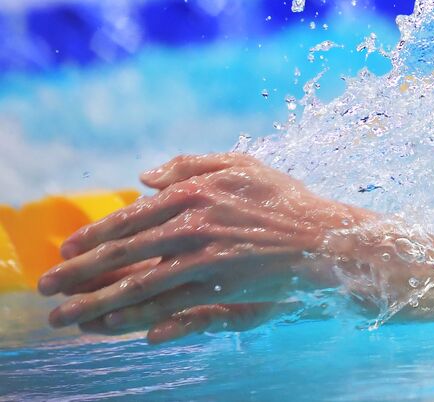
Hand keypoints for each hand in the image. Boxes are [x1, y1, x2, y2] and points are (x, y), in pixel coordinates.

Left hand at [40, 152, 370, 342]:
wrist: (327, 239)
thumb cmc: (286, 202)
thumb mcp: (244, 166)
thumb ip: (193, 164)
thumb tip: (145, 176)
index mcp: (197, 192)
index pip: (133, 216)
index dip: (95, 234)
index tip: (67, 249)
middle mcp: (196, 224)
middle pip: (126, 252)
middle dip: (81, 271)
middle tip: (48, 286)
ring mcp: (208, 258)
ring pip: (140, 283)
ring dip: (97, 302)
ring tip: (67, 317)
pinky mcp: (221, 287)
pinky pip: (169, 305)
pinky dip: (139, 317)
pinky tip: (115, 326)